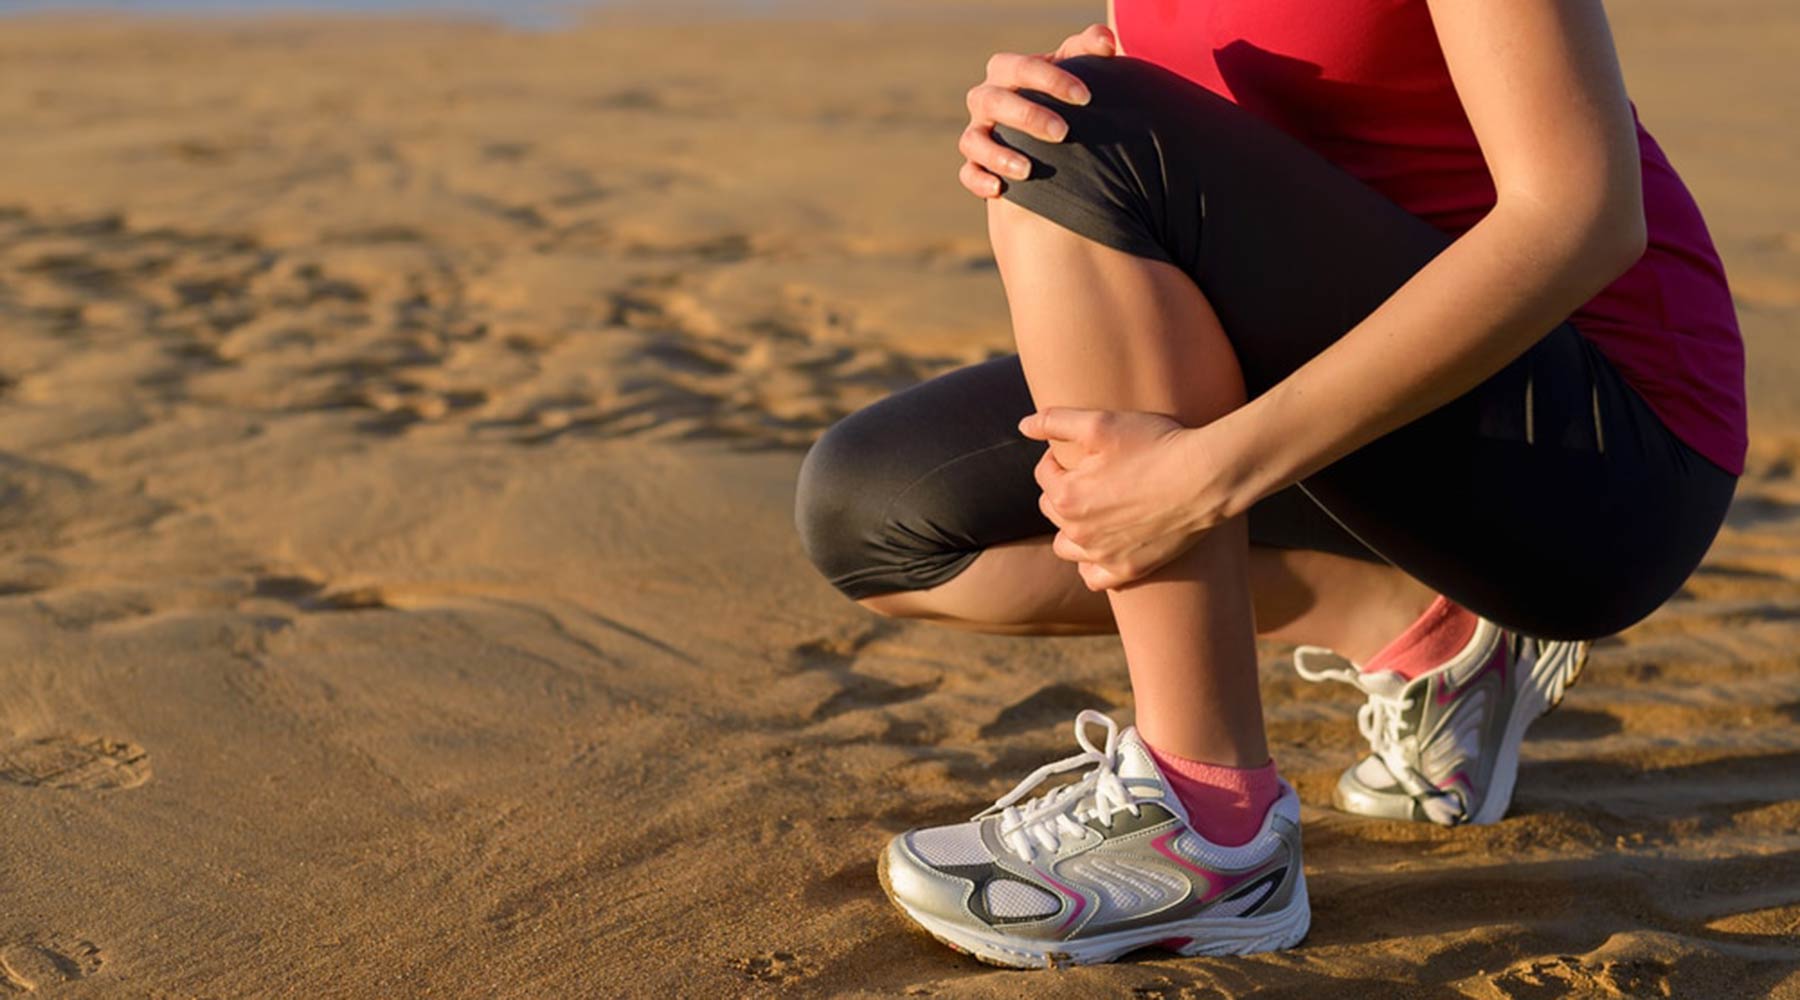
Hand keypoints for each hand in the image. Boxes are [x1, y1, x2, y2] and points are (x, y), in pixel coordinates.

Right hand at [958, 24, 1117, 198]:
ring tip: (1028, 169)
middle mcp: (985, 100)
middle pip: (994, 102)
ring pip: (974, 141)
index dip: (1051, 80)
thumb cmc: (1060, 91)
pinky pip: (968, 173)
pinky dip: (979, 180)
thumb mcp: (1074, 66)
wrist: (1046, 125)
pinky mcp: (975, 163)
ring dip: (998, 154)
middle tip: (1063, 133)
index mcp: (1006, 71)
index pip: (1022, 69)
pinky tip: (999, 189)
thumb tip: (1107, 42)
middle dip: (1027, 116)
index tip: (1085, 97)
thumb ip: (1090, 48)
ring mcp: (977, 132)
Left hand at [1019, 407, 1229, 590]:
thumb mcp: (1101, 422)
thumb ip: (1055, 421)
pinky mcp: (1128, 570)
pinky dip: (1093, 564)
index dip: (1061, 457)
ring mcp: (1102, 555)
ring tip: (1097, 511)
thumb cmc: (1155, 445)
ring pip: (1067, 546)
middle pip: (1052, 509)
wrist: (1206, 478)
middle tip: (1096, 475)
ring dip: (1073, 529)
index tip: (1087, 450)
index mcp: (1066, 495)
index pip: (1044, 473)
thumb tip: (1023, 425)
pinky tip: (1105, 545)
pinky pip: (1093, 577)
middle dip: (1066, 490)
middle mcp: (1077, 532)